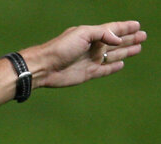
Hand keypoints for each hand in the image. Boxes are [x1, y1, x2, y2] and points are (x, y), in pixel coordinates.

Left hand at [24, 21, 146, 87]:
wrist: (45, 67)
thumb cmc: (61, 48)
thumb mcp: (83, 34)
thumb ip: (102, 34)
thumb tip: (118, 40)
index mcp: (91, 34)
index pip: (112, 29)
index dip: (125, 27)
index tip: (137, 25)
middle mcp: (92, 47)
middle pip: (115, 42)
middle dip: (129, 39)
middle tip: (143, 36)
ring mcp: (90, 60)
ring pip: (113, 55)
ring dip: (125, 51)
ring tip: (138, 48)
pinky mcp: (88, 74)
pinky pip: (104, 70)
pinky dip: (113, 67)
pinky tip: (121, 64)